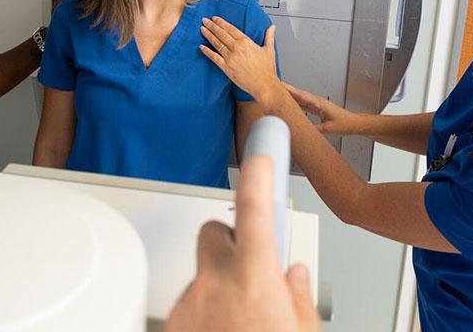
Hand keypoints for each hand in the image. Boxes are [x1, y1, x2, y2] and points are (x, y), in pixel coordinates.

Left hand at [164, 155, 319, 331]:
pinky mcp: (170, 321)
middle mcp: (213, 282)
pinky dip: (204, 313)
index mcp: (252, 277)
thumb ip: (298, 297)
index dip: (258, 176)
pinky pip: (188, 303)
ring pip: (202, 275)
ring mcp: (187, 301)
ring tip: (240, 319)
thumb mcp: (302, 330)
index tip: (261, 157)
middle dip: (231, 242)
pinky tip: (220, 330)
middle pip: (214, 234)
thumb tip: (294, 277)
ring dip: (220, 287)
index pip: (254, 207)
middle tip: (251, 269)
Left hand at [200, 16, 280, 100]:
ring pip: (216, 43)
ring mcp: (230, 58)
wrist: (265, 85)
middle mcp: (237, 48)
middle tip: (205, 20)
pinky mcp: (226, 68)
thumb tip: (272, 27)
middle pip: (221, 34)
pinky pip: (214, 58)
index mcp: (246, 42)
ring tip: (202, 29)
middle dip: (212, 26)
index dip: (221, 23)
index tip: (215, 19)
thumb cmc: (267, 70)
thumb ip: (269, 36)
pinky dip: (207, 51)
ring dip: (208, 35)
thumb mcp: (269, 50)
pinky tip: (201, 47)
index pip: (231, 29)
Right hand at [285, 83, 363, 135]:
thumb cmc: (345, 123)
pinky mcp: (317, 108)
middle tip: (274, 87)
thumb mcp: (328, 129)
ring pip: (300, 99)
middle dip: (286, 90)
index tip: (280, 85)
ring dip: (290, 96)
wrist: (354, 123)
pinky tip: (289, 104)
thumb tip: (300, 129)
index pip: (301, 95)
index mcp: (319, 103)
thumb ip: (313, 129)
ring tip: (278, 94)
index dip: (290, 90)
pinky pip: (303, 104)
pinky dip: (295, 103)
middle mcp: (317, 101)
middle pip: (298, 95)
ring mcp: (316, 104)